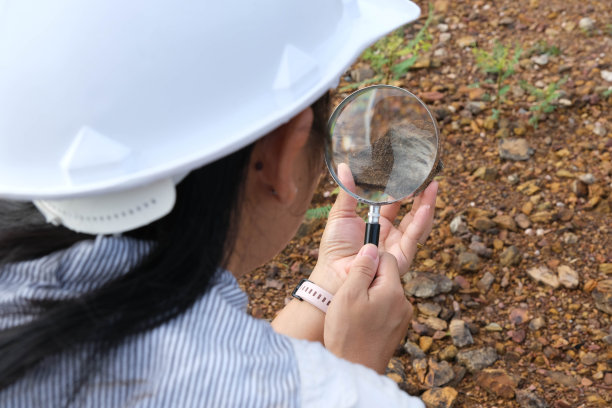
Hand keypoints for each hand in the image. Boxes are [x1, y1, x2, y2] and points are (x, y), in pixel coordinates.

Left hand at [309, 163, 437, 292]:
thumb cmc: (334, 247)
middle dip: (421, 196)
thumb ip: (348, 191)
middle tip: (428, 177)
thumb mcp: (341, 214)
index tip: (408, 174)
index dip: (403, 190)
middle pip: (411, 213)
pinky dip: (421, 222)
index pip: (395, 205)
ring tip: (432, 187)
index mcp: (377, 224)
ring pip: (418, 224)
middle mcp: (390, 235)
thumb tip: (344, 166)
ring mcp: (397, 246)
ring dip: (427, 205)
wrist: (333, 273)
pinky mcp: (401, 258)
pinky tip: (425, 208)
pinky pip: (414, 238)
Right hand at [324, 244, 412, 372]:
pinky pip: (385, 308)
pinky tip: (359, 324)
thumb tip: (371, 247)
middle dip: (367, 280)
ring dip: (368, 296)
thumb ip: (362, 268)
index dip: (367, 261)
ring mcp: (402, 317)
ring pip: (384, 292)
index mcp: (393, 291)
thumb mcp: (349, 294)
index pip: (386, 258)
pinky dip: (372, 310)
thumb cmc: (348, 333)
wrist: (355, 371)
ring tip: (352, 314)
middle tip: (349, 297)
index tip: (352, 274)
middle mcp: (403, 302)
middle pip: (385, 276)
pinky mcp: (397, 329)